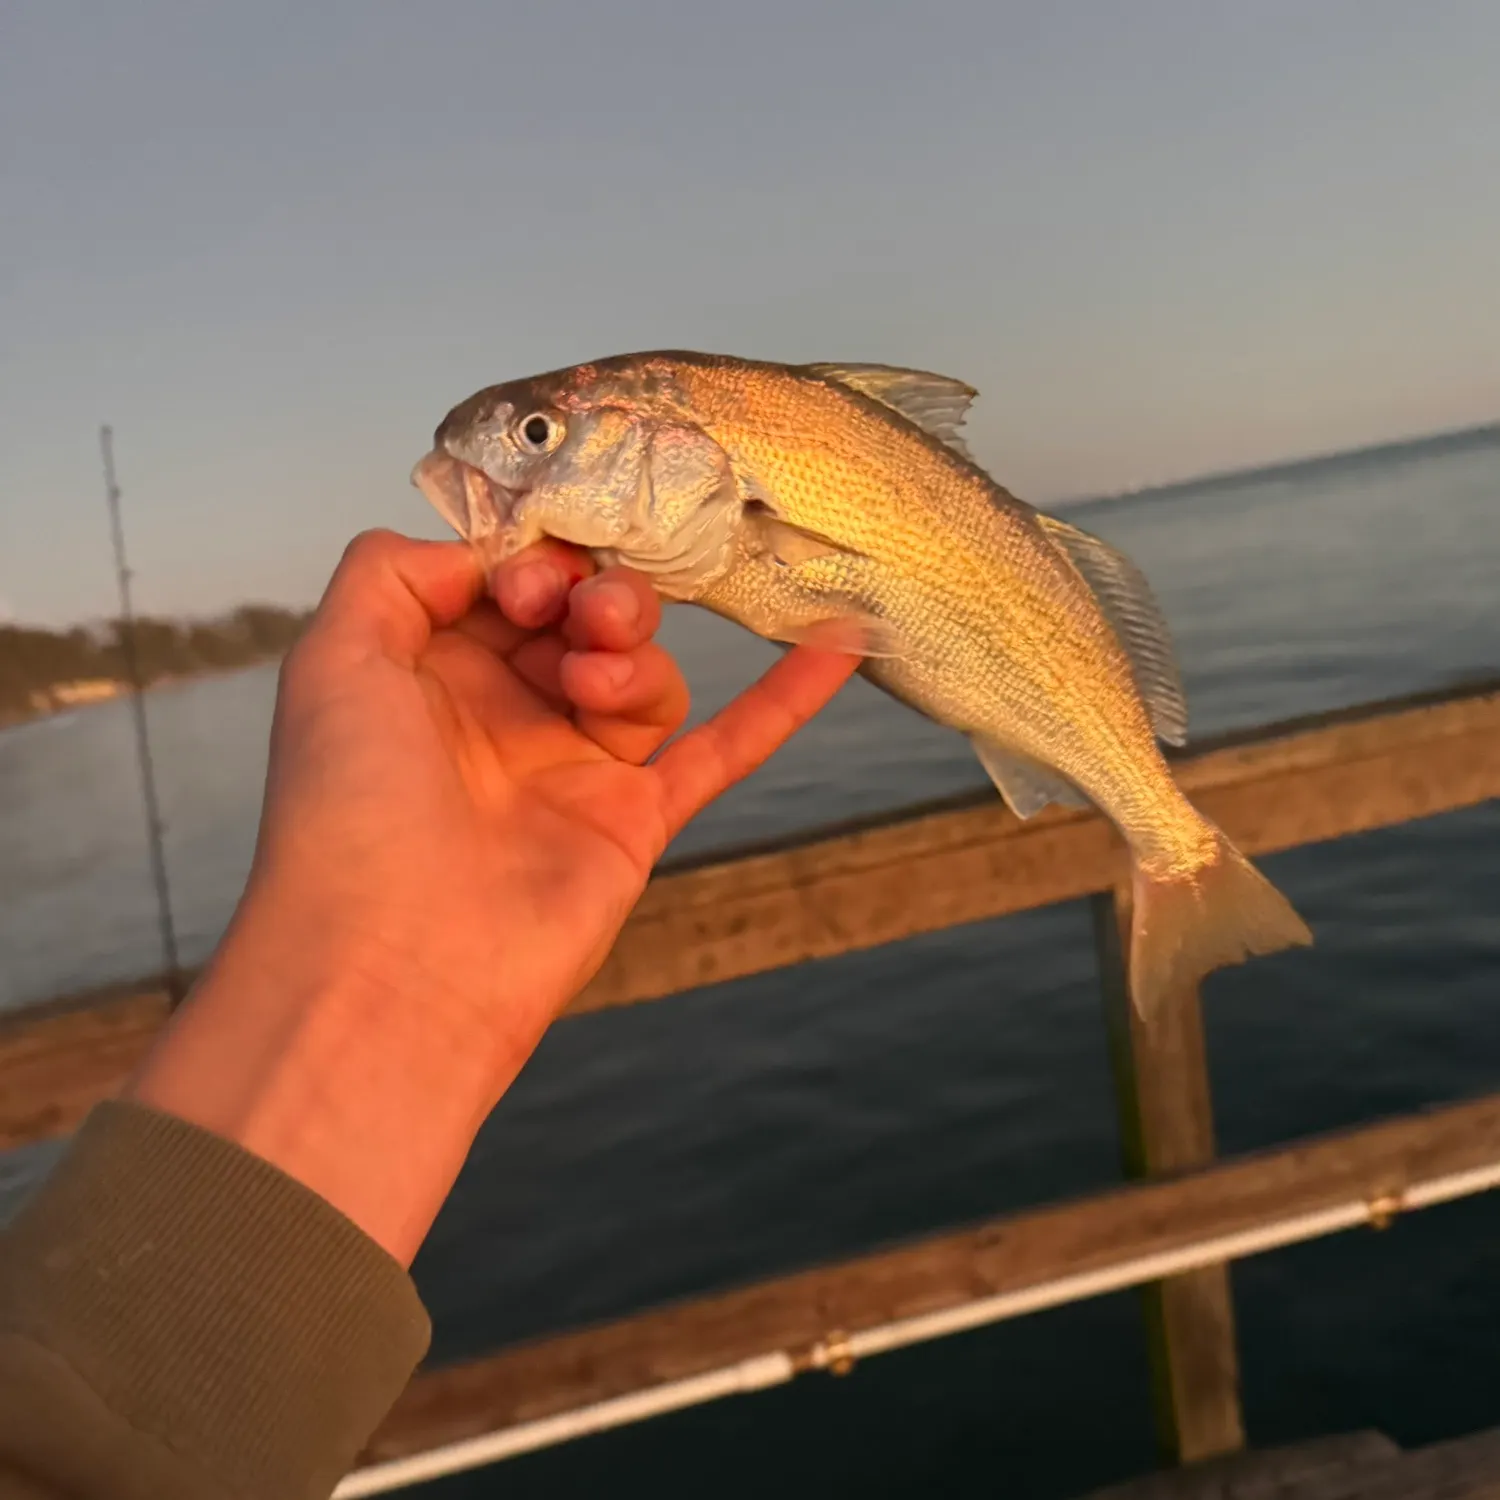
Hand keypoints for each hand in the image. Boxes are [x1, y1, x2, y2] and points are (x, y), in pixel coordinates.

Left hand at [130, 530, 857, 1260]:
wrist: (396, 964)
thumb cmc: (348, 812)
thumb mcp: (334, 661)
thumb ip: (392, 574)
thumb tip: (485, 555)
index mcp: (432, 677)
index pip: (506, 585)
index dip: (527, 564)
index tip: (527, 580)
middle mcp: (504, 718)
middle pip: (580, 619)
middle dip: (588, 596)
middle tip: (581, 615)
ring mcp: (575, 769)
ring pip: (643, 674)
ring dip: (632, 652)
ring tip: (595, 679)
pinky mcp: (636, 819)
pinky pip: (722, 749)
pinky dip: (783, 701)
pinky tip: (836, 642)